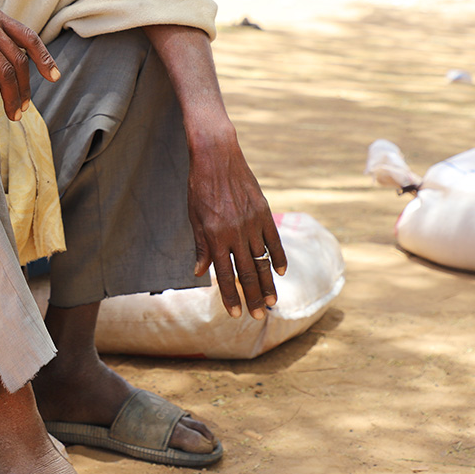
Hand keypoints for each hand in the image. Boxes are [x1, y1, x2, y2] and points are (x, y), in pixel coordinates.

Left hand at [187, 124, 285, 319]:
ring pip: (263, 261)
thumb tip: (200, 273)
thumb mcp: (193, 217)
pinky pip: (274, 240)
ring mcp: (252, 223)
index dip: (230, 296)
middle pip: (247, 273)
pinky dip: (278, 258)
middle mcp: (235, 234)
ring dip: (268, 284)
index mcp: (215, 237)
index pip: (224, 275)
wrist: (216, 157)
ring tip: (272, 302)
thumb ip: (200, 246)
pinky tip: (280, 272)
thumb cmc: (200, 187)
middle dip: (253, 297)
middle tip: (260, 316)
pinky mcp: (263, 212)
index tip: (235, 313)